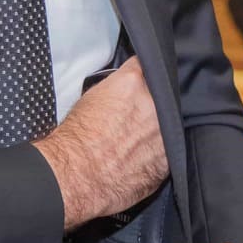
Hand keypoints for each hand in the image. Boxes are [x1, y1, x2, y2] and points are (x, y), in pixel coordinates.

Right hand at [33, 57, 168, 229]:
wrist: (76, 175)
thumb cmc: (76, 139)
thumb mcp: (90, 98)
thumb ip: (115, 88)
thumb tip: (122, 91)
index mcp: (132, 84)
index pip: (144, 66)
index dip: (140, 74)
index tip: (140, 80)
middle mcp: (154, 105)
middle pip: (160, 96)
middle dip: (150, 103)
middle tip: (134, 116)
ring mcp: (164, 133)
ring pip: (167, 125)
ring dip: (155, 130)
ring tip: (134, 141)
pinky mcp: (167, 161)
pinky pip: (165, 152)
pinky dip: (154, 153)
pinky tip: (137, 159)